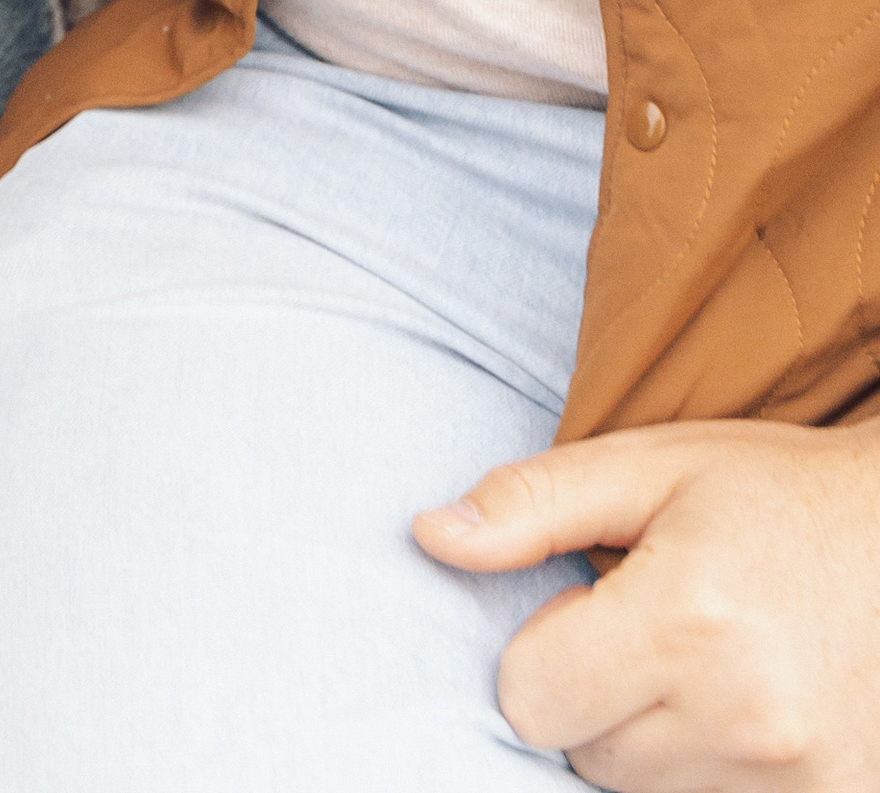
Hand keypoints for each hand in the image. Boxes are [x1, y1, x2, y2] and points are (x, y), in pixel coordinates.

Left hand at [413, 418, 879, 785]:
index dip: (546, 645)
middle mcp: (742, 717)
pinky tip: (746, 702)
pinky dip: (709, 768)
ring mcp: (794, 779)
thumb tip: (430, 537)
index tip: (595, 601)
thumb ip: (532, 504)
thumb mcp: (650, 464)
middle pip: (584, 751)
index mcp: (686, 621)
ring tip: (710, 658)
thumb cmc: (772, 492)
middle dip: (596, 692)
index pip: (529, 696)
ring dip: (652, 736)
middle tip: (660, 624)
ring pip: (643, 789)